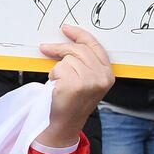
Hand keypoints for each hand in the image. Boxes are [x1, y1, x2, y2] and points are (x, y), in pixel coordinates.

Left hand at [36, 24, 113, 149]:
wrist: (65, 124)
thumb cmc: (73, 102)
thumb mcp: (87, 81)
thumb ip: (85, 63)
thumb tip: (67, 42)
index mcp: (108, 74)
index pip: (94, 46)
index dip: (79, 35)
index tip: (65, 28)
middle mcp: (101, 77)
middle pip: (78, 49)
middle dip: (60, 48)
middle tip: (46, 48)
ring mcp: (88, 81)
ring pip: (67, 59)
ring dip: (58, 69)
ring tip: (60, 83)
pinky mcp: (74, 85)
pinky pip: (58, 69)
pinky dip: (53, 76)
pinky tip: (57, 88)